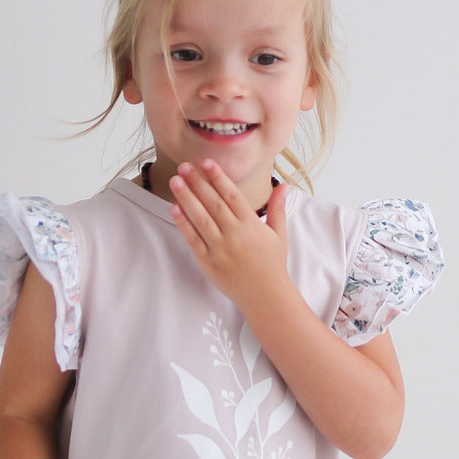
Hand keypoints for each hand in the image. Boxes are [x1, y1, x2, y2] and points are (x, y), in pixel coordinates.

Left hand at [169, 159, 291, 312]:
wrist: (266, 296)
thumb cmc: (272, 264)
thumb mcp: (279, 234)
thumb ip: (277, 208)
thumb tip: (283, 185)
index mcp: (252, 225)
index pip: (232, 196)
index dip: (218, 178)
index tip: (206, 163)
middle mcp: (235, 235)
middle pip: (213, 204)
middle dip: (198, 183)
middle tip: (184, 166)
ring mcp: (220, 249)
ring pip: (201, 219)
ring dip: (187, 198)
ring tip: (176, 181)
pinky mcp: (209, 263)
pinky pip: (193, 240)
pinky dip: (184, 224)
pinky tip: (175, 208)